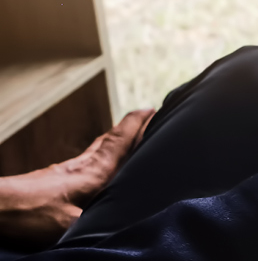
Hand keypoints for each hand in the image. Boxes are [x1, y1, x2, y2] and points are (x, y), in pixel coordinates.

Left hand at [0, 109, 152, 248]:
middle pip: (109, 140)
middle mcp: (81, 167)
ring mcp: (65, 172)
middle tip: (146, 117)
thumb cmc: (30, 214)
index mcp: (93, 172)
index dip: (138, 124)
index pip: (120, 141)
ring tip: (128, 141)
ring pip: (97, 151)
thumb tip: (125, 222)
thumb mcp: (72, 223)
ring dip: (115, 143)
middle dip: (130, 128)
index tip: (152, 109)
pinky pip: (86, 163)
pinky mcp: (53, 181)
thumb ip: (100, 220)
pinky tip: (97, 169)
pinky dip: (100, 157)